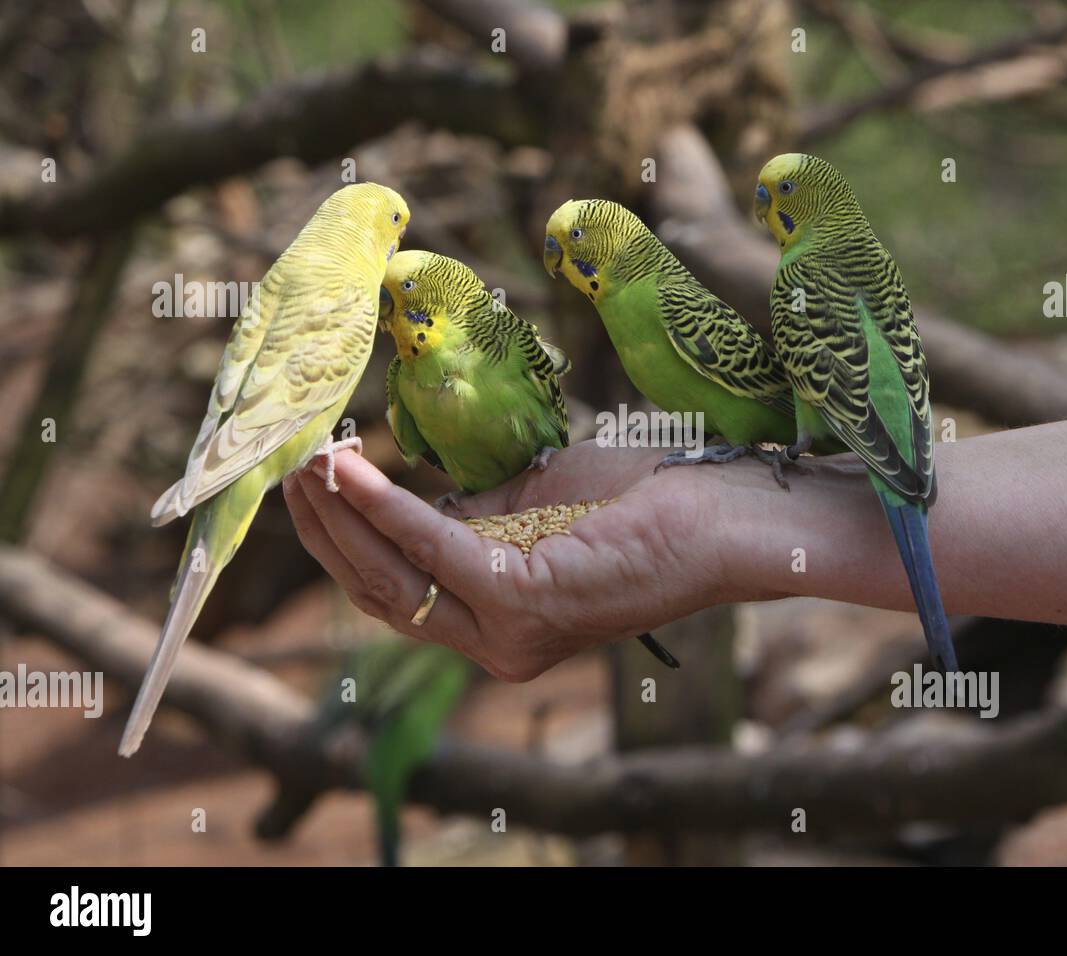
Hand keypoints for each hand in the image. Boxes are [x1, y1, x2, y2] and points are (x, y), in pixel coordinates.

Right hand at [282, 440, 741, 680]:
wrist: (723, 514)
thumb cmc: (640, 500)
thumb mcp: (533, 506)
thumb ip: (471, 514)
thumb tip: (408, 496)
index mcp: (498, 624)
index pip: (396, 591)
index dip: (345, 539)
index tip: (311, 483)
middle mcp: (495, 643)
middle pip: (380, 592)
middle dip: (327, 529)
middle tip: (290, 466)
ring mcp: (507, 630)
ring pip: (393, 577)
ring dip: (341, 515)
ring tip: (305, 460)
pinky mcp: (523, 600)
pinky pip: (432, 545)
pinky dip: (385, 505)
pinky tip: (349, 467)